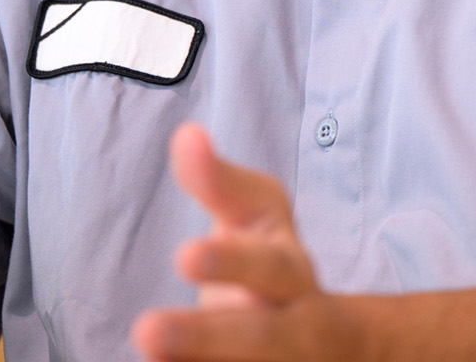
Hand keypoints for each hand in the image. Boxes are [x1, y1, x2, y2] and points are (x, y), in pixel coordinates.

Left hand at [131, 123, 370, 361]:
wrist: (328, 342)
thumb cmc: (273, 266)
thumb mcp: (256, 217)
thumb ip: (218, 182)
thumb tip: (185, 136)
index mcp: (291, 274)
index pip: (270, 268)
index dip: (231, 263)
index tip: (184, 255)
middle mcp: (293, 327)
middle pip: (260, 337)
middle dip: (206, 335)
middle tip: (147, 330)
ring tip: (147, 356)